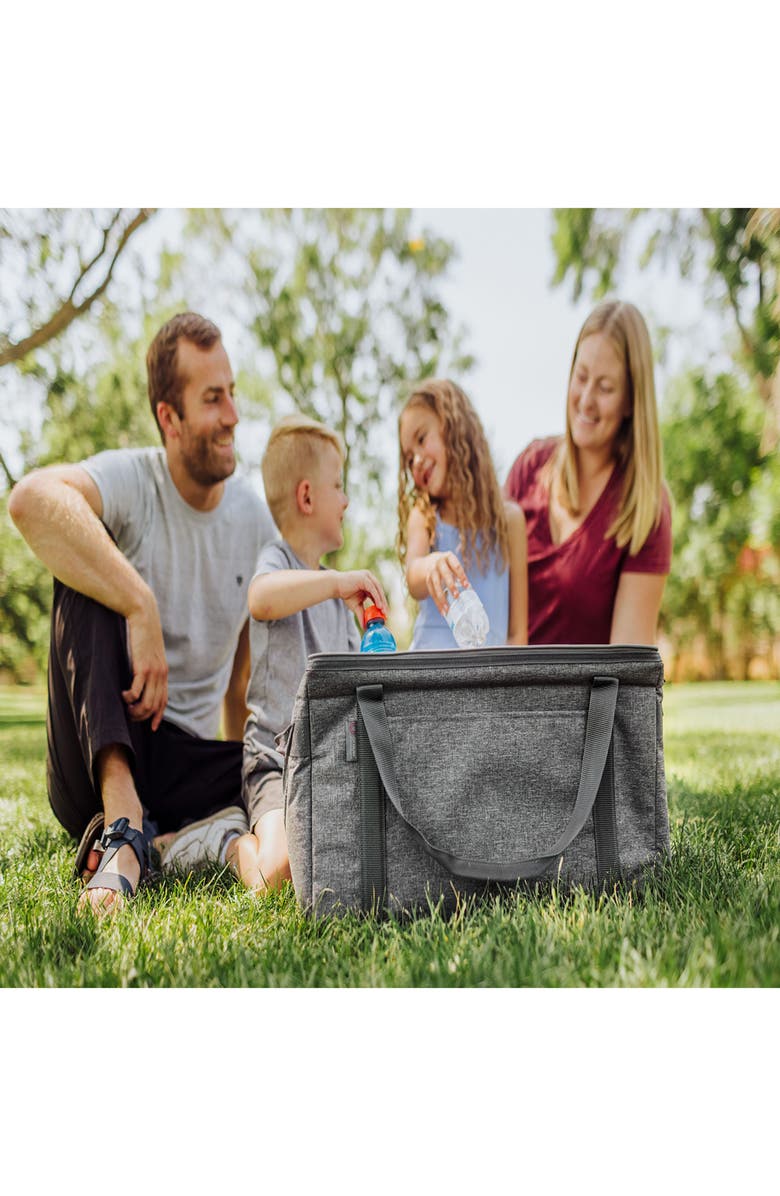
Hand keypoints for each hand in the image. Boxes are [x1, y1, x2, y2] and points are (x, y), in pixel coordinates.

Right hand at [122, 593, 168, 730]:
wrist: (144, 617)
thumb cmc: (143, 634)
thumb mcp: (149, 653)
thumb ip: (147, 666)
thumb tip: (140, 676)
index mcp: (164, 673)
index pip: (163, 701)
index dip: (158, 716)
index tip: (152, 727)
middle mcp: (161, 675)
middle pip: (154, 706)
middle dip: (142, 717)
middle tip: (129, 717)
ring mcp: (153, 673)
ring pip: (146, 703)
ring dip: (134, 711)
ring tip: (125, 708)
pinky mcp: (143, 668)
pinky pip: (137, 691)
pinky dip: (129, 698)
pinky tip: (122, 696)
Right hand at [334, 570, 388, 617]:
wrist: (335, 586)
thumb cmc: (345, 593)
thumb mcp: (356, 605)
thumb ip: (362, 614)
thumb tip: (365, 627)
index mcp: (369, 583)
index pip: (378, 593)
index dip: (382, 602)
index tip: (385, 612)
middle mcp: (370, 578)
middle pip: (380, 591)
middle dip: (384, 602)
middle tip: (386, 613)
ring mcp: (367, 577)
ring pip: (378, 589)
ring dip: (381, 600)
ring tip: (383, 610)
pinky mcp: (364, 578)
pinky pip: (373, 589)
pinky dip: (376, 597)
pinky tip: (378, 605)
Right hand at [424, 551, 469, 616]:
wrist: (430, 562)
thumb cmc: (448, 565)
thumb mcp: (453, 564)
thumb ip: (460, 575)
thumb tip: (469, 589)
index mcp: (448, 557)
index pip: (456, 566)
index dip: (461, 575)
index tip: (467, 585)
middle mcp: (439, 563)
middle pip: (445, 574)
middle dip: (451, 586)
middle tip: (457, 596)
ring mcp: (432, 572)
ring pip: (436, 585)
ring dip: (442, 597)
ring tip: (448, 608)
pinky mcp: (428, 580)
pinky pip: (432, 593)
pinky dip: (437, 603)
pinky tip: (442, 611)